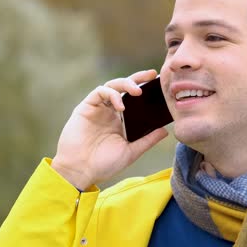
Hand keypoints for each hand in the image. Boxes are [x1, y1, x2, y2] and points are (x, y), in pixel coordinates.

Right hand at [51, 69, 168, 189]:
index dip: (146, 88)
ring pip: (112, 85)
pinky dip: (111, 94)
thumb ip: (147, 141)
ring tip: (137, 91)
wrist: (80, 172)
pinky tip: (120, 106)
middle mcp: (109, 111)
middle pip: (124, 87)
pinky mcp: (85, 108)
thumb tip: (165, 131)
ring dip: (125, 84)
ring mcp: (97, 108)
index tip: (159, 82)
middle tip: (151, 75)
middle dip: (138, 78)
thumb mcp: (130, 152)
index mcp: (121, 120)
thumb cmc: (104, 165)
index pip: (134, 98)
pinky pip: (99, 93)